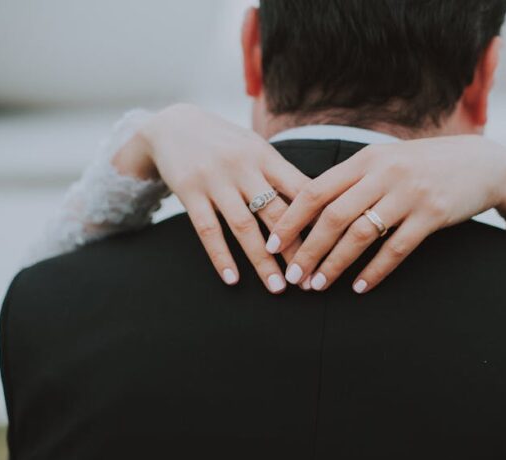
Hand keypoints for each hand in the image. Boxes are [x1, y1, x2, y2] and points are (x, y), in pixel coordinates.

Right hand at [113, 104, 310, 292]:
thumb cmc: (224, 143)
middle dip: (295, 249)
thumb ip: (280, 175)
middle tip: (309, 279)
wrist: (172, 124)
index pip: (300, 190)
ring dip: (263, 261)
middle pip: (276, 213)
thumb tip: (318, 206)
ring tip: (278, 288)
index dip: (318, 219)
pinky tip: (233, 279)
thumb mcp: (255, 149)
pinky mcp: (189, 191)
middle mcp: (243, 166)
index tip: (333, 247)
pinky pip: (208, 230)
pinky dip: (221, 257)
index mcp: (266, 156)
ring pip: (244, 227)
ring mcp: (215, 179)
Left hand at [266, 135, 505, 292]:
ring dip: (335, 264)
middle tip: (293, 276)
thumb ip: (354, 179)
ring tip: (318, 285)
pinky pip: (396, 248)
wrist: (481, 163)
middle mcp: (384, 174)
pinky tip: (360, 287)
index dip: (291, 220)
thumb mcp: (387, 161)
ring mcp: (409, 193)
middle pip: (333, 216)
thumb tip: (313, 206)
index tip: (273, 244)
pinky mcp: (432, 214)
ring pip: (361, 234)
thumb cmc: (426, 164)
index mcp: (366, 159)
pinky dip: (374, 270)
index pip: (316, 190)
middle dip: (308, 249)